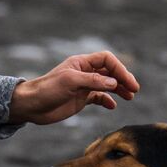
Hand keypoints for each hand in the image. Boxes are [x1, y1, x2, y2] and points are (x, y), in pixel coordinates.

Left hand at [7, 51, 140, 125]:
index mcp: (81, 63)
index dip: (119, 68)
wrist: (32, 106)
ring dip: (119, 89)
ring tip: (129, 97)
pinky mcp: (80, 99)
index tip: (128, 82)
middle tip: (134, 90)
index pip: (107, 59)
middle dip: (123, 78)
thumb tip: (114, 82)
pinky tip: (113, 106)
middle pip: (109, 71)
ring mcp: (83, 86)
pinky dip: (107, 101)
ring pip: (107, 84)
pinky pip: (99, 97)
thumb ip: (93, 81)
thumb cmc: (47, 89)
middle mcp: (84, 72)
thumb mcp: (71, 82)